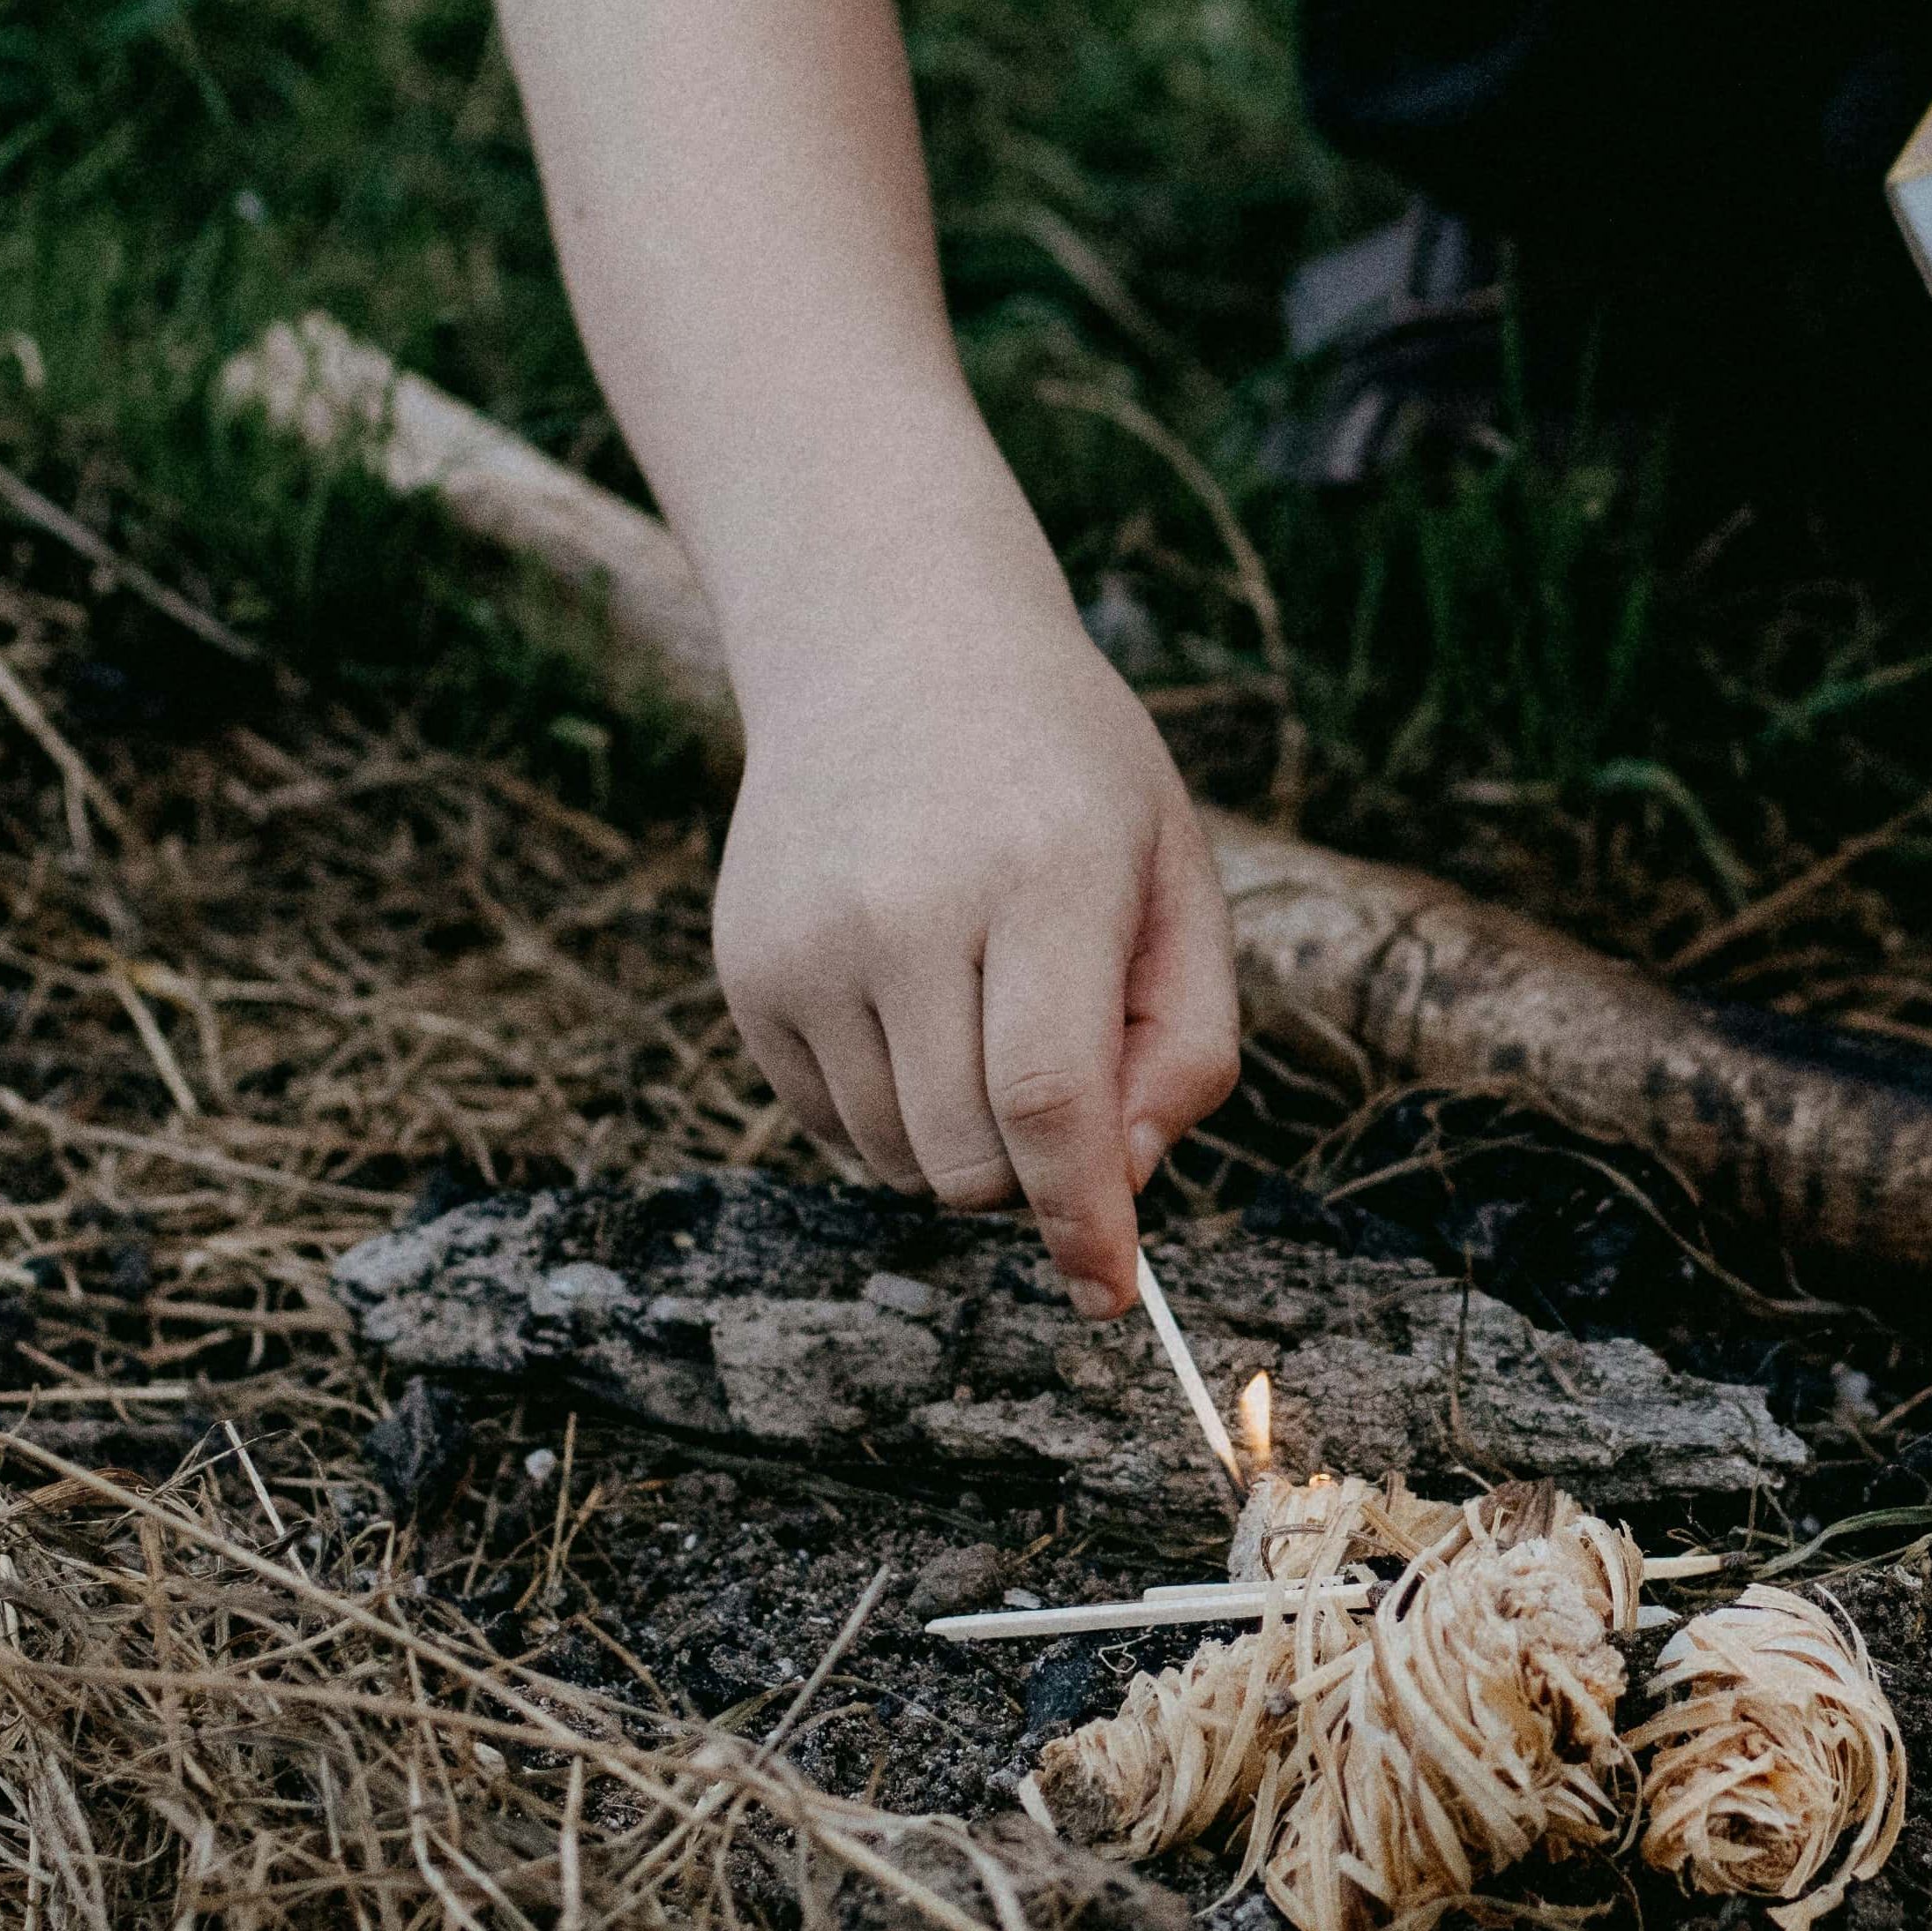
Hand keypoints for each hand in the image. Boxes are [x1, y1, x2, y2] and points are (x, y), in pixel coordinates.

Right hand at [715, 578, 1237, 1313]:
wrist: (890, 643)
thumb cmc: (1065, 775)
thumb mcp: (1175, 874)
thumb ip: (1185, 1042)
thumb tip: (1119, 1187)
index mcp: (1041, 872)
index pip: (1050, 1099)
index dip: (1083, 1217)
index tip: (1108, 1287)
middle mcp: (904, 908)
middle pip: (967, 1157)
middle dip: (1033, 1174)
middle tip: (1063, 1081)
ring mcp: (805, 942)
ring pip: (895, 1160)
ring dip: (960, 1141)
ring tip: (984, 1008)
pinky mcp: (746, 968)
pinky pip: (831, 1124)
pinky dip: (891, 1107)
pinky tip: (914, 998)